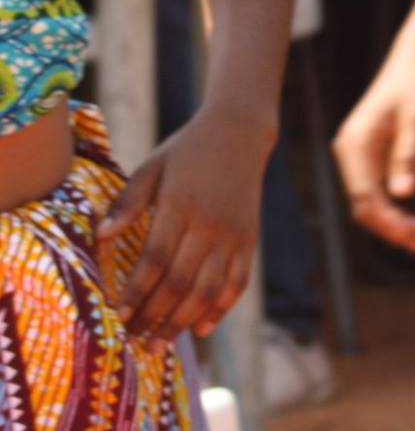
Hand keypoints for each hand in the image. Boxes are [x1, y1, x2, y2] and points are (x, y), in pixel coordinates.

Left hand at [102, 108, 274, 341]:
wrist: (239, 133)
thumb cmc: (186, 150)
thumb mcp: (151, 167)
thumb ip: (128, 202)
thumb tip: (100, 236)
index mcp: (181, 205)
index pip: (155, 260)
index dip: (136, 291)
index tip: (117, 314)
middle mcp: (210, 224)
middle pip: (181, 282)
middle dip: (155, 316)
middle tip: (132, 340)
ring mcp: (234, 234)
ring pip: (209, 290)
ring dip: (183, 321)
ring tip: (160, 344)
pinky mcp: (250, 239)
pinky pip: (238, 282)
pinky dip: (221, 308)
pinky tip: (201, 328)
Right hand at [333, 40, 414, 249]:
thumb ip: (409, 155)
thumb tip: (402, 196)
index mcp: (354, 146)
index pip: (365, 199)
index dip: (390, 224)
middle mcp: (350, 153)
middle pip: (364, 205)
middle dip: (392, 228)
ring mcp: (359, 155)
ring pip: (370, 201)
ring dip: (393, 222)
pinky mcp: (372, 154)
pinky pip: (378, 190)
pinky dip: (395, 208)